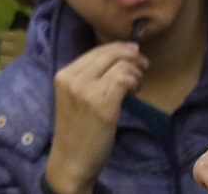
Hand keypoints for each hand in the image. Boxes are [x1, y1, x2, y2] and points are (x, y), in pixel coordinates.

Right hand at [43, 41, 146, 193]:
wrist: (71, 159)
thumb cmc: (76, 129)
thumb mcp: (74, 97)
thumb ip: (87, 78)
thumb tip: (116, 59)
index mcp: (64, 75)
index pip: (95, 51)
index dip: (118, 48)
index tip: (134, 53)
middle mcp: (73, 79)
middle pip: (108, 54)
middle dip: (130, 55)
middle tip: (144, 64)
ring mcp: (86, 92)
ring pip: (120, 66)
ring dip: (135, 73)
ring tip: (137, 86)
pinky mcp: (103, 106)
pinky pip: (124, 81)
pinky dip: (134, 83)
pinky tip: (135, 93)